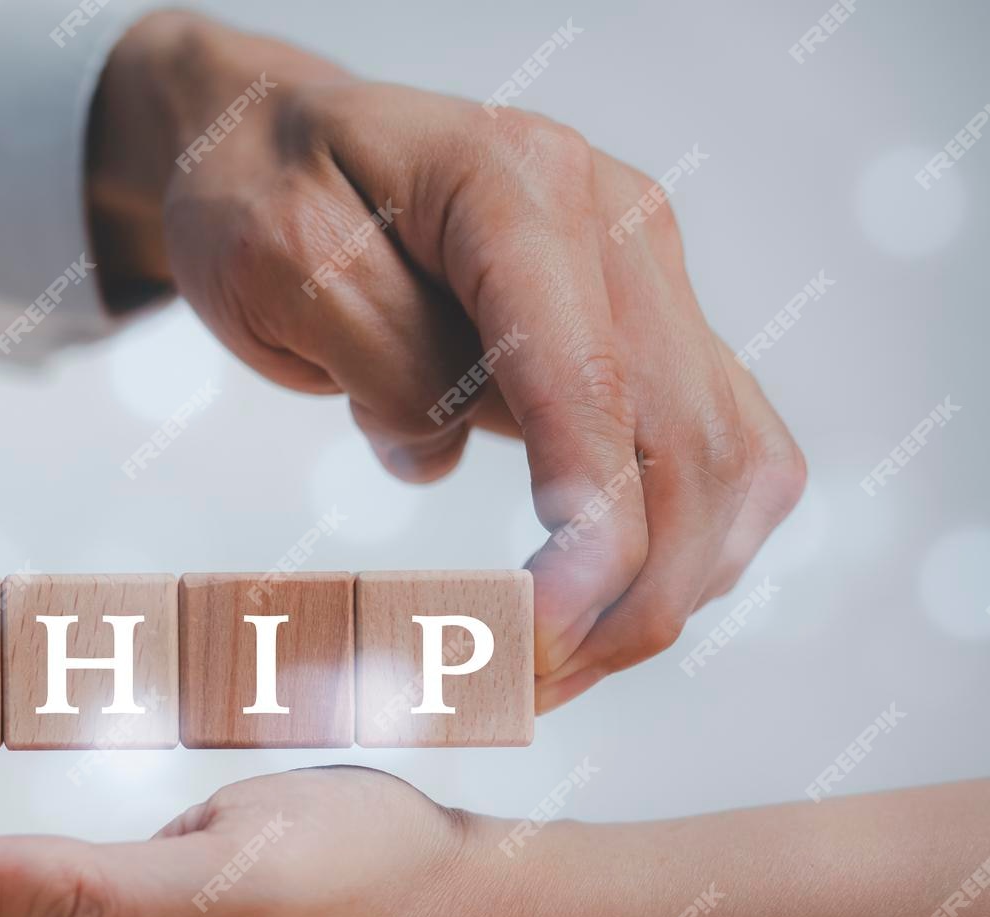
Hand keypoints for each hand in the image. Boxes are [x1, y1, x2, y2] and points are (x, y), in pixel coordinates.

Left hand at [86, 13, 806, 711]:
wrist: (284, 143)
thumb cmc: (264, 193)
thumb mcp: (274, 258)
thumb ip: (374, 353)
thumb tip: (444, 454)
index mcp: (518, 191)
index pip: (590, 381)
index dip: (588, 531)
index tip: (542, 639)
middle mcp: (618, 226)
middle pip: (691, 445)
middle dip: (624, 596)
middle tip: (520, 690)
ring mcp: (653, 276)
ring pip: (733, 467)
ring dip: (660, 593)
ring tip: (550, 670)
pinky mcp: (658, 329)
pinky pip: (726, 460)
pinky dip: (678, 556)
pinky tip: (596, 612)